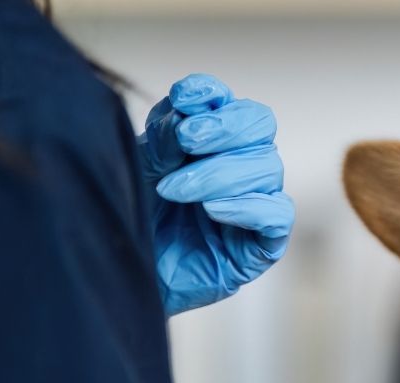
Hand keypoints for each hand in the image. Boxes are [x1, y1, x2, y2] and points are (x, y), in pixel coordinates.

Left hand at [138, 74, 294, 314]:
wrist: (122, 270)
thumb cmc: (132, 218)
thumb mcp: (138, 166)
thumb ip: (164, 138)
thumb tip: (190, 117)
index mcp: (211, 143)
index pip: (230, 103)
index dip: (211, 96)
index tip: (182, 102)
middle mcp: (239, 168)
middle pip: (260, 125)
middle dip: (223, 128)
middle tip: (185, 141)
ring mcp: (254, 206)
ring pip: (268, 168)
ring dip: (220, 173)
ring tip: (176, 190)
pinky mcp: (261, 245)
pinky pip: (277, 216)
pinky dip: (247, 207)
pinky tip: (212, 211)